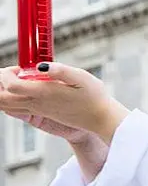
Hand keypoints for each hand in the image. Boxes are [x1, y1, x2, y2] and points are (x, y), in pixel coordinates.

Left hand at [0, 63, 129, 143]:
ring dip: (1, 93)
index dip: (7, 74)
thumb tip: (41, 66)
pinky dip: (8, 101)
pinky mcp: (41, 114)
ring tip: (13, 79)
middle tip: (9, 72)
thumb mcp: (82, 77)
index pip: (11, 85)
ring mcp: (37, 111)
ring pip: (5, 106)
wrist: (100, 118)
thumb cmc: (94, 97)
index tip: (18, 67)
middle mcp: (36, 104)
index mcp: (44, 93)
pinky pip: (14, 110)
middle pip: (1, 99)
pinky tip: (20, 90)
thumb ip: (61, 70)